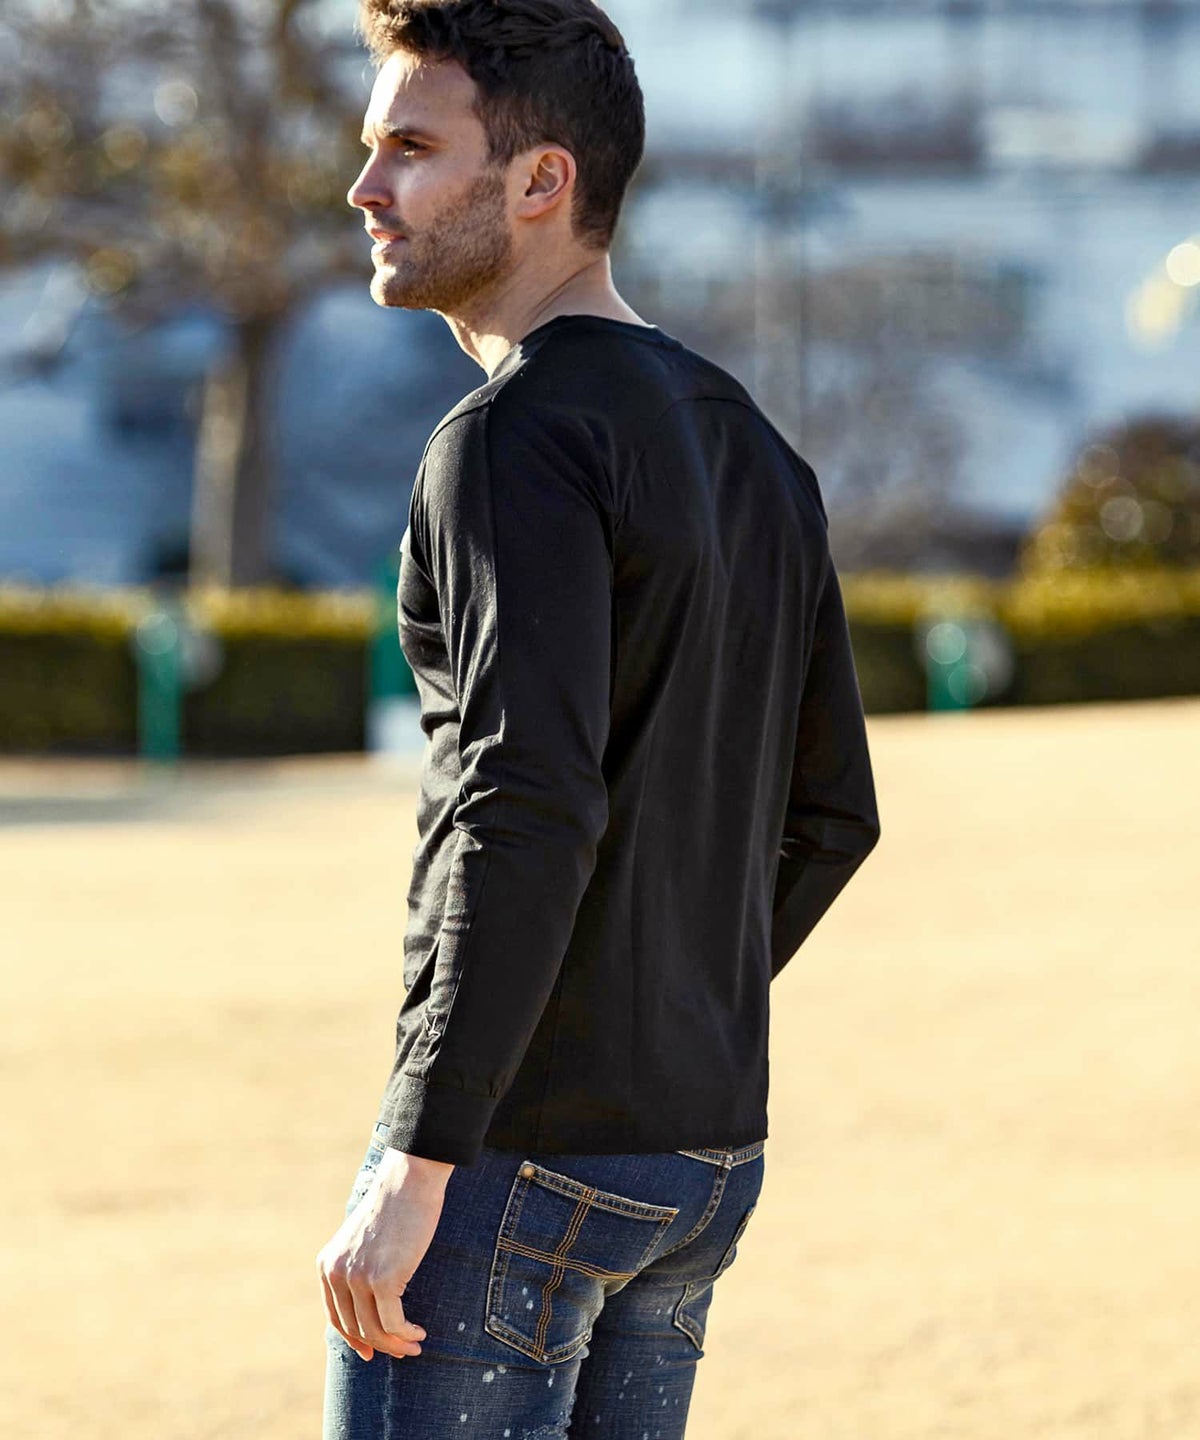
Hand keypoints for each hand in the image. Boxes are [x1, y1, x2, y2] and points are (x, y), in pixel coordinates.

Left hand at [316, 1147, 453, 1361]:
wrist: (409, 1181)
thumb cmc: (394, 1207)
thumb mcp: (363, 1241)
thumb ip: (357, 1268)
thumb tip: (368, 1304)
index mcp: (327, 1264)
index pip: (336, 1317)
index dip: (354, 1339)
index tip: (371, 1352)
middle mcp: (337, 1273)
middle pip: (355, 1327)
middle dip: (380, 1345)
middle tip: (403, 1350)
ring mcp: (358, 1277)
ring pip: (374, 1330)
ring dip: (396, 1343)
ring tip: (415, 1344)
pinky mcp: (383, 1279)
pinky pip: (393, 1322)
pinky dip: (406, 1333)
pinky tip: (419, 1332)